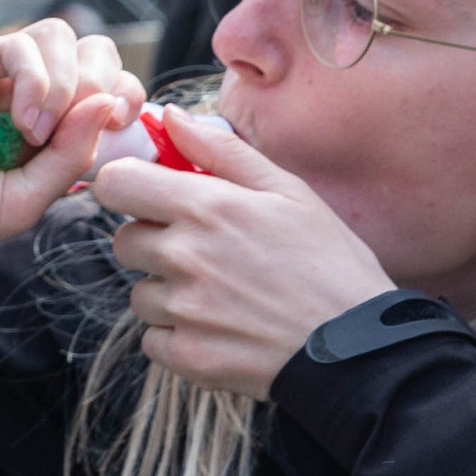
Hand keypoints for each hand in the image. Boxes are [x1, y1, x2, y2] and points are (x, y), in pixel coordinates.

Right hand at [0, 21, 145, 318]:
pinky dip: (37, 77)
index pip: (107, 91)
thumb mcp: (21, 204)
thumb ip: (67, 158)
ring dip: (69, 81)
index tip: (122, 132)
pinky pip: (17, 45)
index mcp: (48, 135)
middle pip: (93, 52)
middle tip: (85, 128)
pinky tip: (23, 122)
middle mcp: (26, 99)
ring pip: (59, 38)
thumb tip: (109, 105)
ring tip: (39, 133)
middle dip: (106, 81)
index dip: (126, 101)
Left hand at [98, 109, 389, 394]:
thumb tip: (170, 117)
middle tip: (202, 252)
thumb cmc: (331, 263)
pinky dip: (179, 337)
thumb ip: (220, 150)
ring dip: (168, 293)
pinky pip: (154, 340)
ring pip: (140, 294)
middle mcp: (185, 257)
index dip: (127, 188)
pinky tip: (223, 329)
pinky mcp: (189, 358)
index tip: (147, 198)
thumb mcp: (288, 191)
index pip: (114, 184)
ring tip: (223, 295)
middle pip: (123, 241)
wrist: (360, 347)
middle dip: (153, 242)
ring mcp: (184, 311)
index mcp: (207, 207)